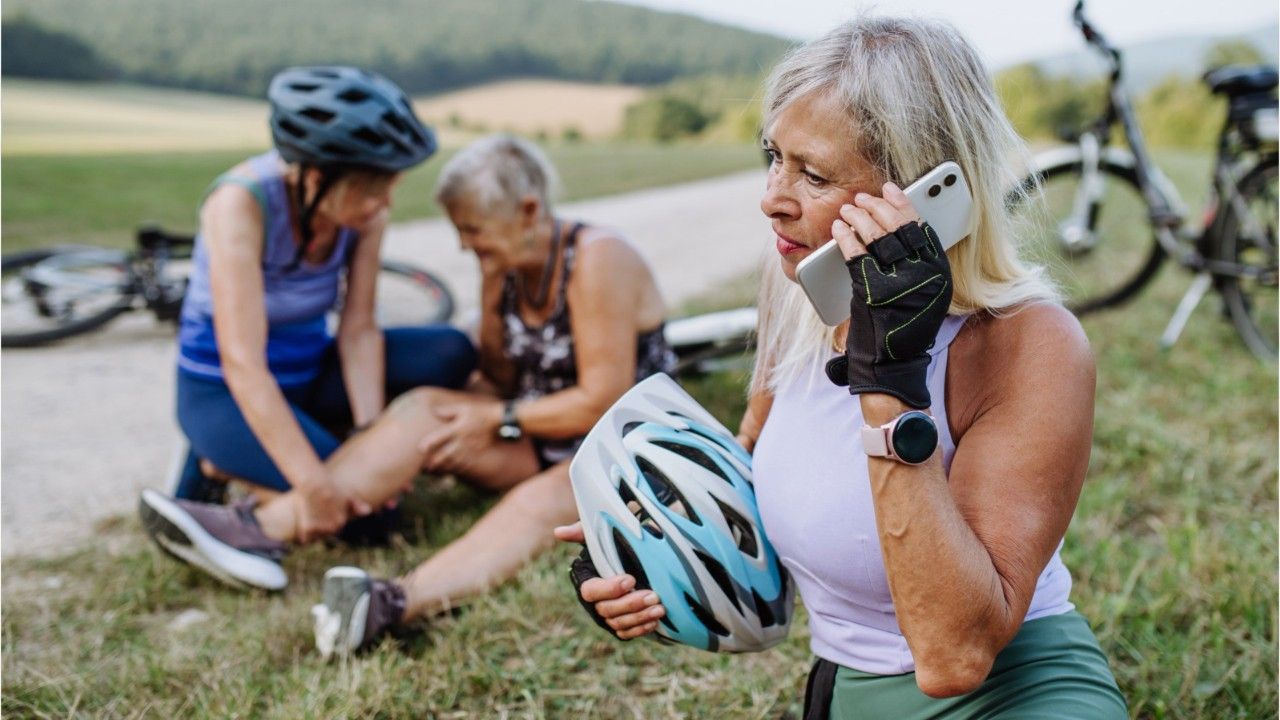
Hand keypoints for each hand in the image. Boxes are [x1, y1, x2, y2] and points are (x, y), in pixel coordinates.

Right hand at [294, 472, 371, 542]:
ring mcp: (320, 529)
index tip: (325, 508)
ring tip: (310, 515)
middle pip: (327, 532)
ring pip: (317, 536)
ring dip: (314, 531)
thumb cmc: (331, 486)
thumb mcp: (347, 494)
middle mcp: (332, 527)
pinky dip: (305, 535)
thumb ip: (357, 505)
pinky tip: (305, 524)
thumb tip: (368, 512)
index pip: (336, 526)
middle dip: (323, 525)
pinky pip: (306, 539)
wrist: (314, 482)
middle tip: (317, 511)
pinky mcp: (308, 528)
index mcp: (341, 521)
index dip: (330, 517)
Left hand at [416, 399, 501, 473]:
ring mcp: (470, 448)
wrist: (499, 420)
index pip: (439, 438)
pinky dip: (456, 469)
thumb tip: (434, 411)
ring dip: (444, 468)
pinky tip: (450, 470)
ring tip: (434, 471)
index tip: (420, 448)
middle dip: (435, 462)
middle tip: (425, 467)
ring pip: (455, 462)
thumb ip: (448, 411)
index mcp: (457, 428)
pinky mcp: (477, 453)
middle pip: (446, 455)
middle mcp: (462, 440)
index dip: (428, 444)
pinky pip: (466, 464)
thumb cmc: (479, 412)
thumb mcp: (463, 408)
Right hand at [554, 522, 665, 639]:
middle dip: (631, 604)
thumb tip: (559, 532)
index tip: (630, 580)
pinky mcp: (620, 626)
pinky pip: (627, 633)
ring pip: (619, 623)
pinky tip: (655, 621)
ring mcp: (608, 616)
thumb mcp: (600, 536)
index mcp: (588, 581)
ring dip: (640, 617)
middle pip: (607, 610)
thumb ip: (582, 533)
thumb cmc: (616, 546)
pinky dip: (641, 629)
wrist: (636, 561)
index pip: (592, 591)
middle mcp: (595, 602)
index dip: (610, 589)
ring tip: (659, 608)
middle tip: (653, 596)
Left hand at [826, 182, 952, 408]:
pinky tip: (838, 230)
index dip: (904, 204)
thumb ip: (917, 264)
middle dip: (877, 206)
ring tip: (848, 209)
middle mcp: (922, 275)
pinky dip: (845, 237)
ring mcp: (897, 283)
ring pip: (876, 236)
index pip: (921, 227)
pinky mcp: (872, 292)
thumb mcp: (923, 296)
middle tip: (863, 197)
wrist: (890, 366)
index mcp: (938, 274)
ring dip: (858, 217)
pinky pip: (856, 254)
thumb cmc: (902, 329)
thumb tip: (897, 226)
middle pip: (898, 226)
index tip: (891, 190)